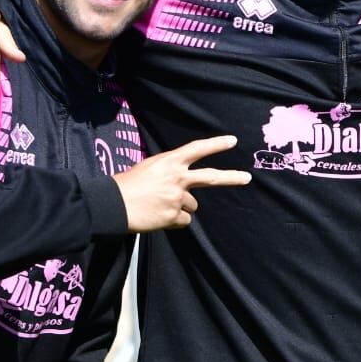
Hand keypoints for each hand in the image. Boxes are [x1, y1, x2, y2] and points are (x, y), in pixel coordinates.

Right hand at [112, 135, 250, 231]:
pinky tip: (158, 216)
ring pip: (192, 205)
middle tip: (247, 177)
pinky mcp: (174, 215)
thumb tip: (184, 185)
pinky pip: (183, 220)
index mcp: (168, 161)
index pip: (197, 149)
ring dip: (181, 207)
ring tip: (159, 205)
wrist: (112, 204)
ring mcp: (177, 197)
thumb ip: (169, 172)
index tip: (232, 141)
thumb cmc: (126, 185)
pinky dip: (174, 220)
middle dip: (232, 177)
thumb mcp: (149, 168)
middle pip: (211, 177)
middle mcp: (177, 178)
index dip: (216, 144)